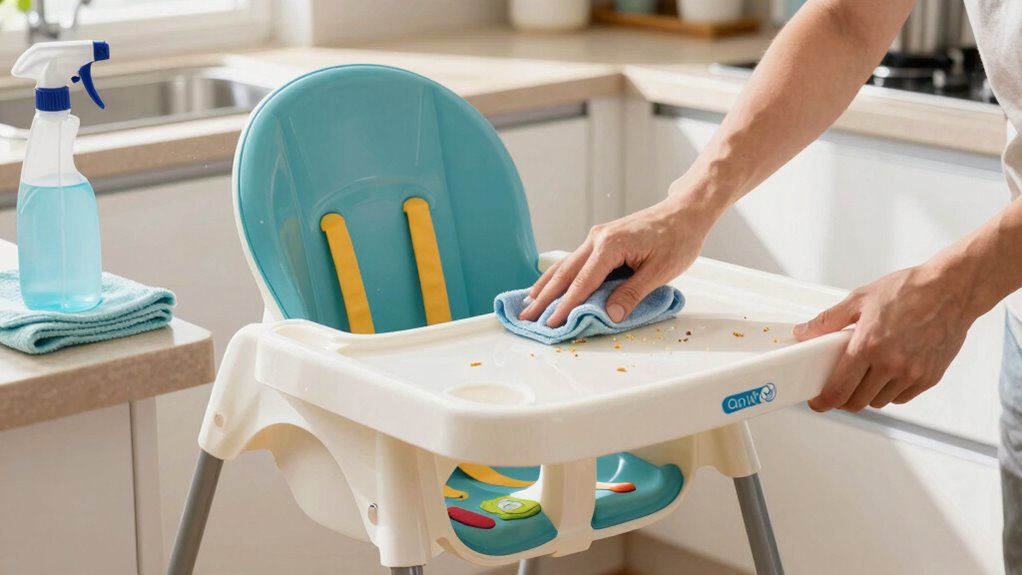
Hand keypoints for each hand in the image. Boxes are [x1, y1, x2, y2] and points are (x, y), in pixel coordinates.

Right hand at [518, 192, 717, 326]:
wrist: (685, 212)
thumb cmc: (678, 239)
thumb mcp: (661, 271)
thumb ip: (632, 293)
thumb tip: (609, 314)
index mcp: (611, 246)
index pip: (583, 282)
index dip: (566, 306)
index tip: (551, 324)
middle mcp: (597, 239)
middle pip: (565, 273)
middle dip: (544, 298)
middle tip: (526, 318)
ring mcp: (597, 237)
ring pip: (565, 266)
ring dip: (545, 286)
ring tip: (527, 304)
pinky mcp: (601, 240)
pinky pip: (574, 261)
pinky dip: (558, 276)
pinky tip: (548, 285)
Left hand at [794, 263, 973, 411]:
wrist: (952, 289)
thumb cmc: (909, 290)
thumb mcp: (860, 298)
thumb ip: (828, 320)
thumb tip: (803, 332)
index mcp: (868, 346)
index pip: (839, 389)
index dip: (824, 401)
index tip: (818, 402)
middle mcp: (891, 364)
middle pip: (857, 402)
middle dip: (843, 398)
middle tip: (839, 386)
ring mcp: (912, 373)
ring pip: (878, 402)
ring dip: (867, 394)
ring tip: (866, 373)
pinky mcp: (929, 378)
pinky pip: (901, 397)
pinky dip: (890, 391)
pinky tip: (888, 373)